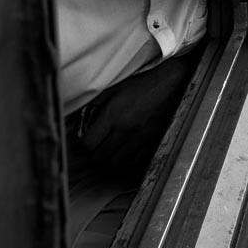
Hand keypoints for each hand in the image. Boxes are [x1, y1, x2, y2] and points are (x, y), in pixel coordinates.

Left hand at [77, 46, 202, 179]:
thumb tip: (76, 122)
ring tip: (109, 151)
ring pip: (116, 164)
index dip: (82, 145)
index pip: (88, 144)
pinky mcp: (153, 142)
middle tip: (95, 148)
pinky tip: (125, 152)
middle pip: (100, 158)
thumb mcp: (112, 90)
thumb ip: (92, 107)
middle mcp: (126, 130)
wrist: (171, 83)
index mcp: (113, 115)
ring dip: (109, 160)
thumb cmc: (140, 85)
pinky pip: (134, 163)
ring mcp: (140, 138)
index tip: (84, 141)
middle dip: (93, 155)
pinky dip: (126, 162)